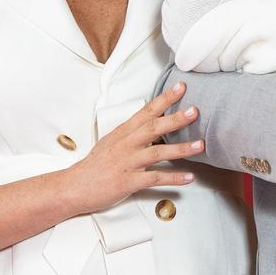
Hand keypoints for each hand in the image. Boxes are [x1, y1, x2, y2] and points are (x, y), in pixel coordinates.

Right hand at [66, 81, 202, 213]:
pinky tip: (189, 177)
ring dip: (181, 149)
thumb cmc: (95, 164)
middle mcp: (127, 144)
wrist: (75, 186)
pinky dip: (173, 178)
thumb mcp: (112, 141)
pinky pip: (155, 178)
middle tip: (194, 111)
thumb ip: (131, 131)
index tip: (181, 88)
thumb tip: (150, 121)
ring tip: (200, 145)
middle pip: (154, 128)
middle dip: (175, 119)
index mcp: (123, 132)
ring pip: (158, 152)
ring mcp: (128, 163)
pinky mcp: (129, 181)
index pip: (146, 111)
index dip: (164, 99)